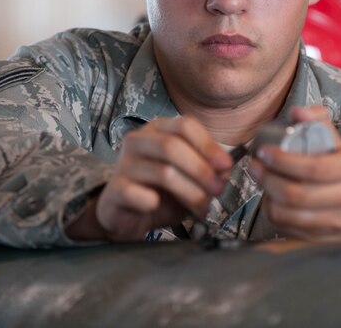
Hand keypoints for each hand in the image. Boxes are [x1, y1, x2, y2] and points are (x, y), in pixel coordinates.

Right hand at [67, 117, 231, 240]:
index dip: (208, 145)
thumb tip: (224, 170)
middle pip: (172, 146)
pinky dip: (153, 202)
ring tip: (201, 207)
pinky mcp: (114, 189)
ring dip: (189, 192)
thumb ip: (208, 170)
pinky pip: (137, 193)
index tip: (226, 166)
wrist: (126, 215)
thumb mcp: (189, 178)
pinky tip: (159, 207)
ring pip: (162, 172)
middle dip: (201, 170)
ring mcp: (124, 164)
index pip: (185, 126)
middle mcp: (139, 141)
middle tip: (217, 189)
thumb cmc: (160, 192)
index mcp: (159, 130)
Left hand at [248, 106, 340, 241]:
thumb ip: (318, 121)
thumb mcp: (340, 144)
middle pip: (299, 194)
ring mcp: (339, 223)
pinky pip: (289, 228)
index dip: (284, 161)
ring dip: (268, 196)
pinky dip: (274, 212)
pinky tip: (271, 198)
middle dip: (269, 179)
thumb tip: (297, 112)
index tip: (264, 152)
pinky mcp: (325, 240)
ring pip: (290, 214)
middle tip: (255, 166)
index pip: (315, 168)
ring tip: (261, 180)